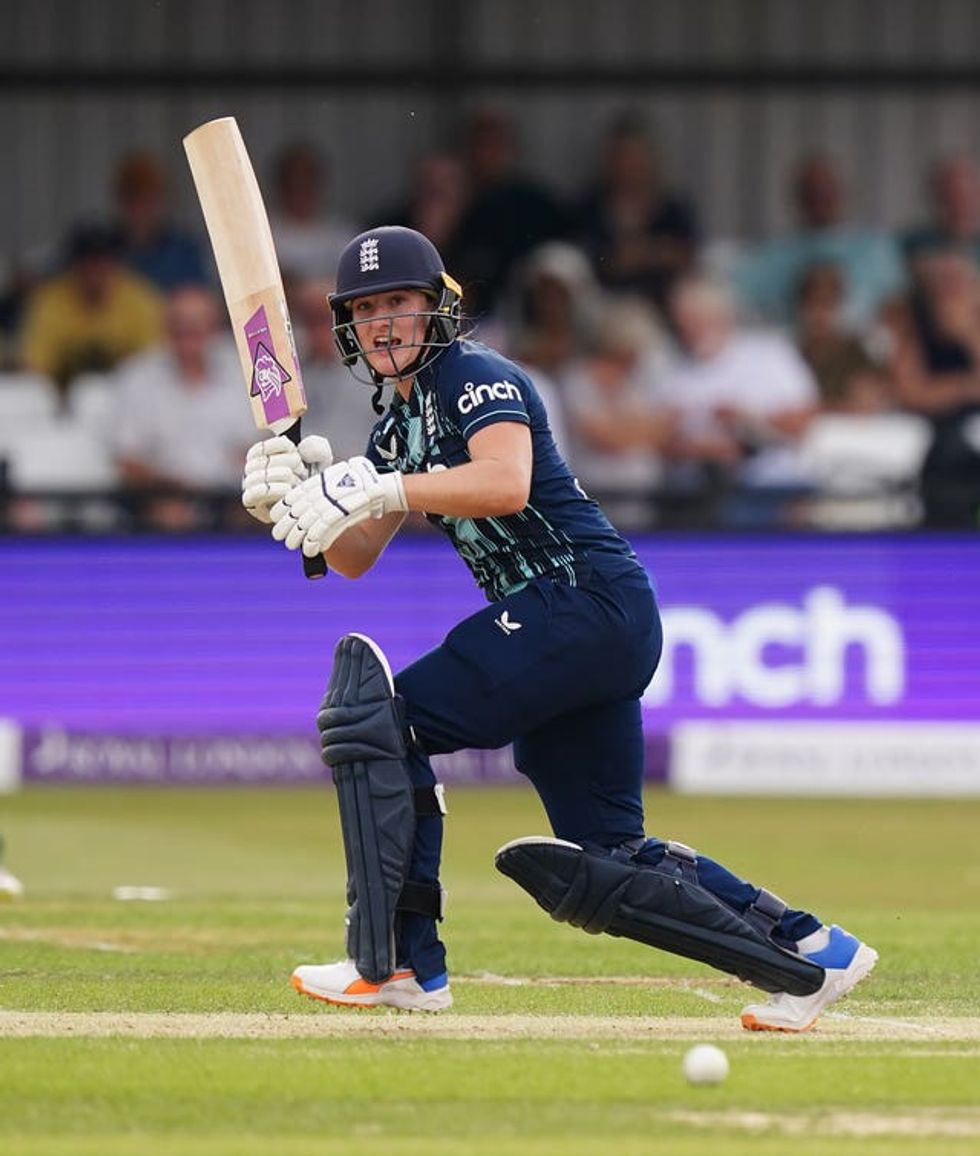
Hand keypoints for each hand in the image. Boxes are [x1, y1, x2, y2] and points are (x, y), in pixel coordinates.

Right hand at [241, 434, 332, 523]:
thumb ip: (316, 447)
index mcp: (262, 457)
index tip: (294, 449)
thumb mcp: (321, 461)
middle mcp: (253, 472)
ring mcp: (250, 487)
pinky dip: (271, 490)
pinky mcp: (252, 505)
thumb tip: (301, 448)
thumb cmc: (313, 481)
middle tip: (299, 467)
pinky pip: (252, 494)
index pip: (260, 448)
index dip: (277, 445)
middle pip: (259, 461)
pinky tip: (287, 489)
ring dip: (277, 474)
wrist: (313, 508)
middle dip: (283, 460)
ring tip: (294, 478)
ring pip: (255, 476)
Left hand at [270, 456, 406, 556]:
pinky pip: (323, 530)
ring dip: (297, 537)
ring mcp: (333, 503)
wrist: (385, 488)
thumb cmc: (364, 484)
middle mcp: (325, 491)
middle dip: (285, 525)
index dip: (282, 507)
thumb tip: (306, 497)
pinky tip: (311, 549)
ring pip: (307, 523)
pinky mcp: (343, 515)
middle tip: (279, 536)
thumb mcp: (340, 477)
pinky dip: (315, 542)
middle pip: (297, 510)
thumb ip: (324, 486)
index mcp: (322, 481)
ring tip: (292, 546)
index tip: (275, 517)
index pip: (294, 495)